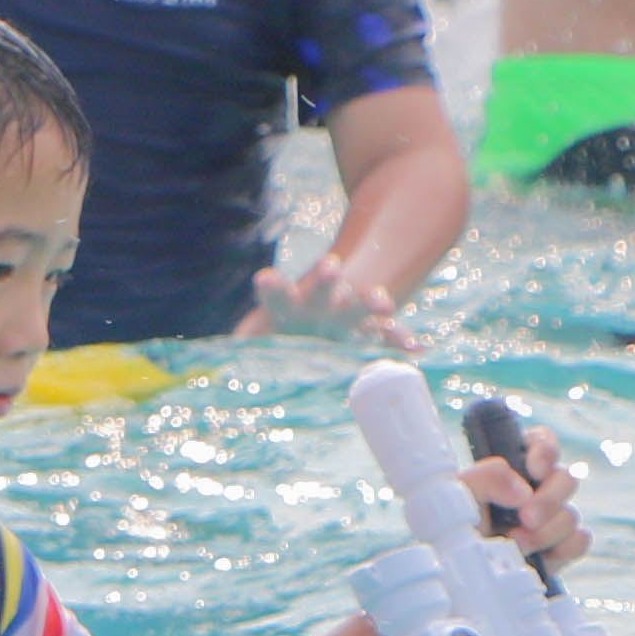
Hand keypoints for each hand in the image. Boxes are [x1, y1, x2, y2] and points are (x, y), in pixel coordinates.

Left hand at [234, 255, 409, 347]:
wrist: (320, 322)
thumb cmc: (281, 338)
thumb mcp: (259, 342)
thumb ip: (245, 349)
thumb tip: (221, 369)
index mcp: (286, 307)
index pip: (276, 295)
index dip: (271, 287)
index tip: (266, 277)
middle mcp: (318, 306)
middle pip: (320, 292)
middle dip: (326, 281)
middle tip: (331, 266)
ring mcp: (348, 316)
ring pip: (360, 304)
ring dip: (369, 300)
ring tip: (383, 302)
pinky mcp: (372, 331)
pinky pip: (389, 335)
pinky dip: (399, 340)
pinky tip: (413, 348)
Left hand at [453, 421, 590, 579]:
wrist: (458, 567)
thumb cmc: (453, 523)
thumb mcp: (457, 493)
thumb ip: (486, 478)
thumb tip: (524, 491)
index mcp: (513, 465)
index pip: (543, 442)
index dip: (546, 451)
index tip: (535, 470)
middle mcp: (536, 488)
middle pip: (566, 480)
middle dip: (549, 500)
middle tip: (526, 518)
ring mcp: (550, 518)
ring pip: (570, 515)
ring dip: (545, 532)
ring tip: (515, 543)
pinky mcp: (559, 547)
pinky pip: (579, 541)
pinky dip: (562, 549)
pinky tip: (538, 555)